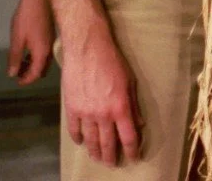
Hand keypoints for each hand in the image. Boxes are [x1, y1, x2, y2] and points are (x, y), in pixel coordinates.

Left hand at [7, 0, 54, 85]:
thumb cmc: (26, 18)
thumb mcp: (17, 39)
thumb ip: (15, 58)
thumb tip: (13, 74)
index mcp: (42, 52)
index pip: (36, 73)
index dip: (26, 80)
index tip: (17, 82)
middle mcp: (50, 48)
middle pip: (43, 68)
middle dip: (31, 74)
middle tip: (18, 73)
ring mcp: (51, 40)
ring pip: (45, 60)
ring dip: (33, 64)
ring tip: (21, 62)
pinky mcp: (50, 33)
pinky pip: (45, 51)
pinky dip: (37, 56)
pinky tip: (28, 49)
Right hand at [62, 25, 139, 165]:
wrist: (87, 48)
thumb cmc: (112, 61)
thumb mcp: (130, 82)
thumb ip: (134, 105)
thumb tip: (139, 124)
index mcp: (121, 108)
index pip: (128, 138)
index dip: (132, 151)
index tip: (133, 157)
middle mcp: (103, 114)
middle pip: (108, 144)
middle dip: (112, 157)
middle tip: (113, 163)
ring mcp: (85, 113)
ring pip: (90, 141)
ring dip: (95, 152)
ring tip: (98, 158)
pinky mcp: (71, 108)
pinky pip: (74, 130)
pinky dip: (78, 138)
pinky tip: (81, 142)